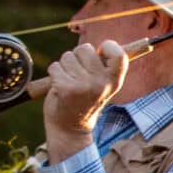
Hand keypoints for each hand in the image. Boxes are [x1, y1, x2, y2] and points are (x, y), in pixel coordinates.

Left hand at [42, 39, 129, 153]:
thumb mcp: (103, 84)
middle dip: (78, 56)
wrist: (71, 128)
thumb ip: (105, 65)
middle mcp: (102, 84)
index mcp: (114, 81)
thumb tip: (108, 43)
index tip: (100, 52)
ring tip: (70, 81)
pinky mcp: (66, 88)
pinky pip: (55, 67)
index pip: (118, 54)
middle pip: (85, 48)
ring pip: (67, 57)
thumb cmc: (85, 99)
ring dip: (64, 66)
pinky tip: (61, 86)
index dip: (107, 46)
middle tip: (79, 74)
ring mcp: (84, 86)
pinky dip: (54, 73)